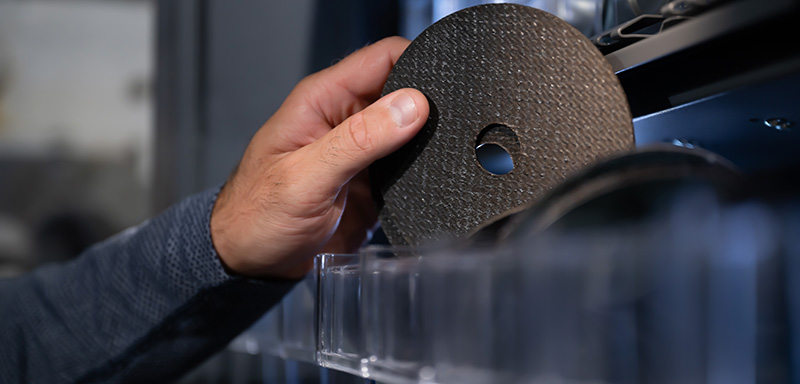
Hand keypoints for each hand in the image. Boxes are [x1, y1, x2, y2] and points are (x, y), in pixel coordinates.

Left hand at [210, 37, 428, 278]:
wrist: (250, 264)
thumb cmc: (255, 216)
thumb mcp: (304, 178)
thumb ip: (358, 141)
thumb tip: (411, 106)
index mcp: (323, 101)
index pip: (383, 57)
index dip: (418, 64)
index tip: (441, 94)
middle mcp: (344, 119)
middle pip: (405, 91)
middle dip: (430, 106)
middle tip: (441, 133)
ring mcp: (362, 151)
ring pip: (413, 130)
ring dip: (427, 142)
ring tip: (430, 162)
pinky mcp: (373, 182)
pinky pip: (410, 167)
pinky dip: (422, 173)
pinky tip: (422, 185)